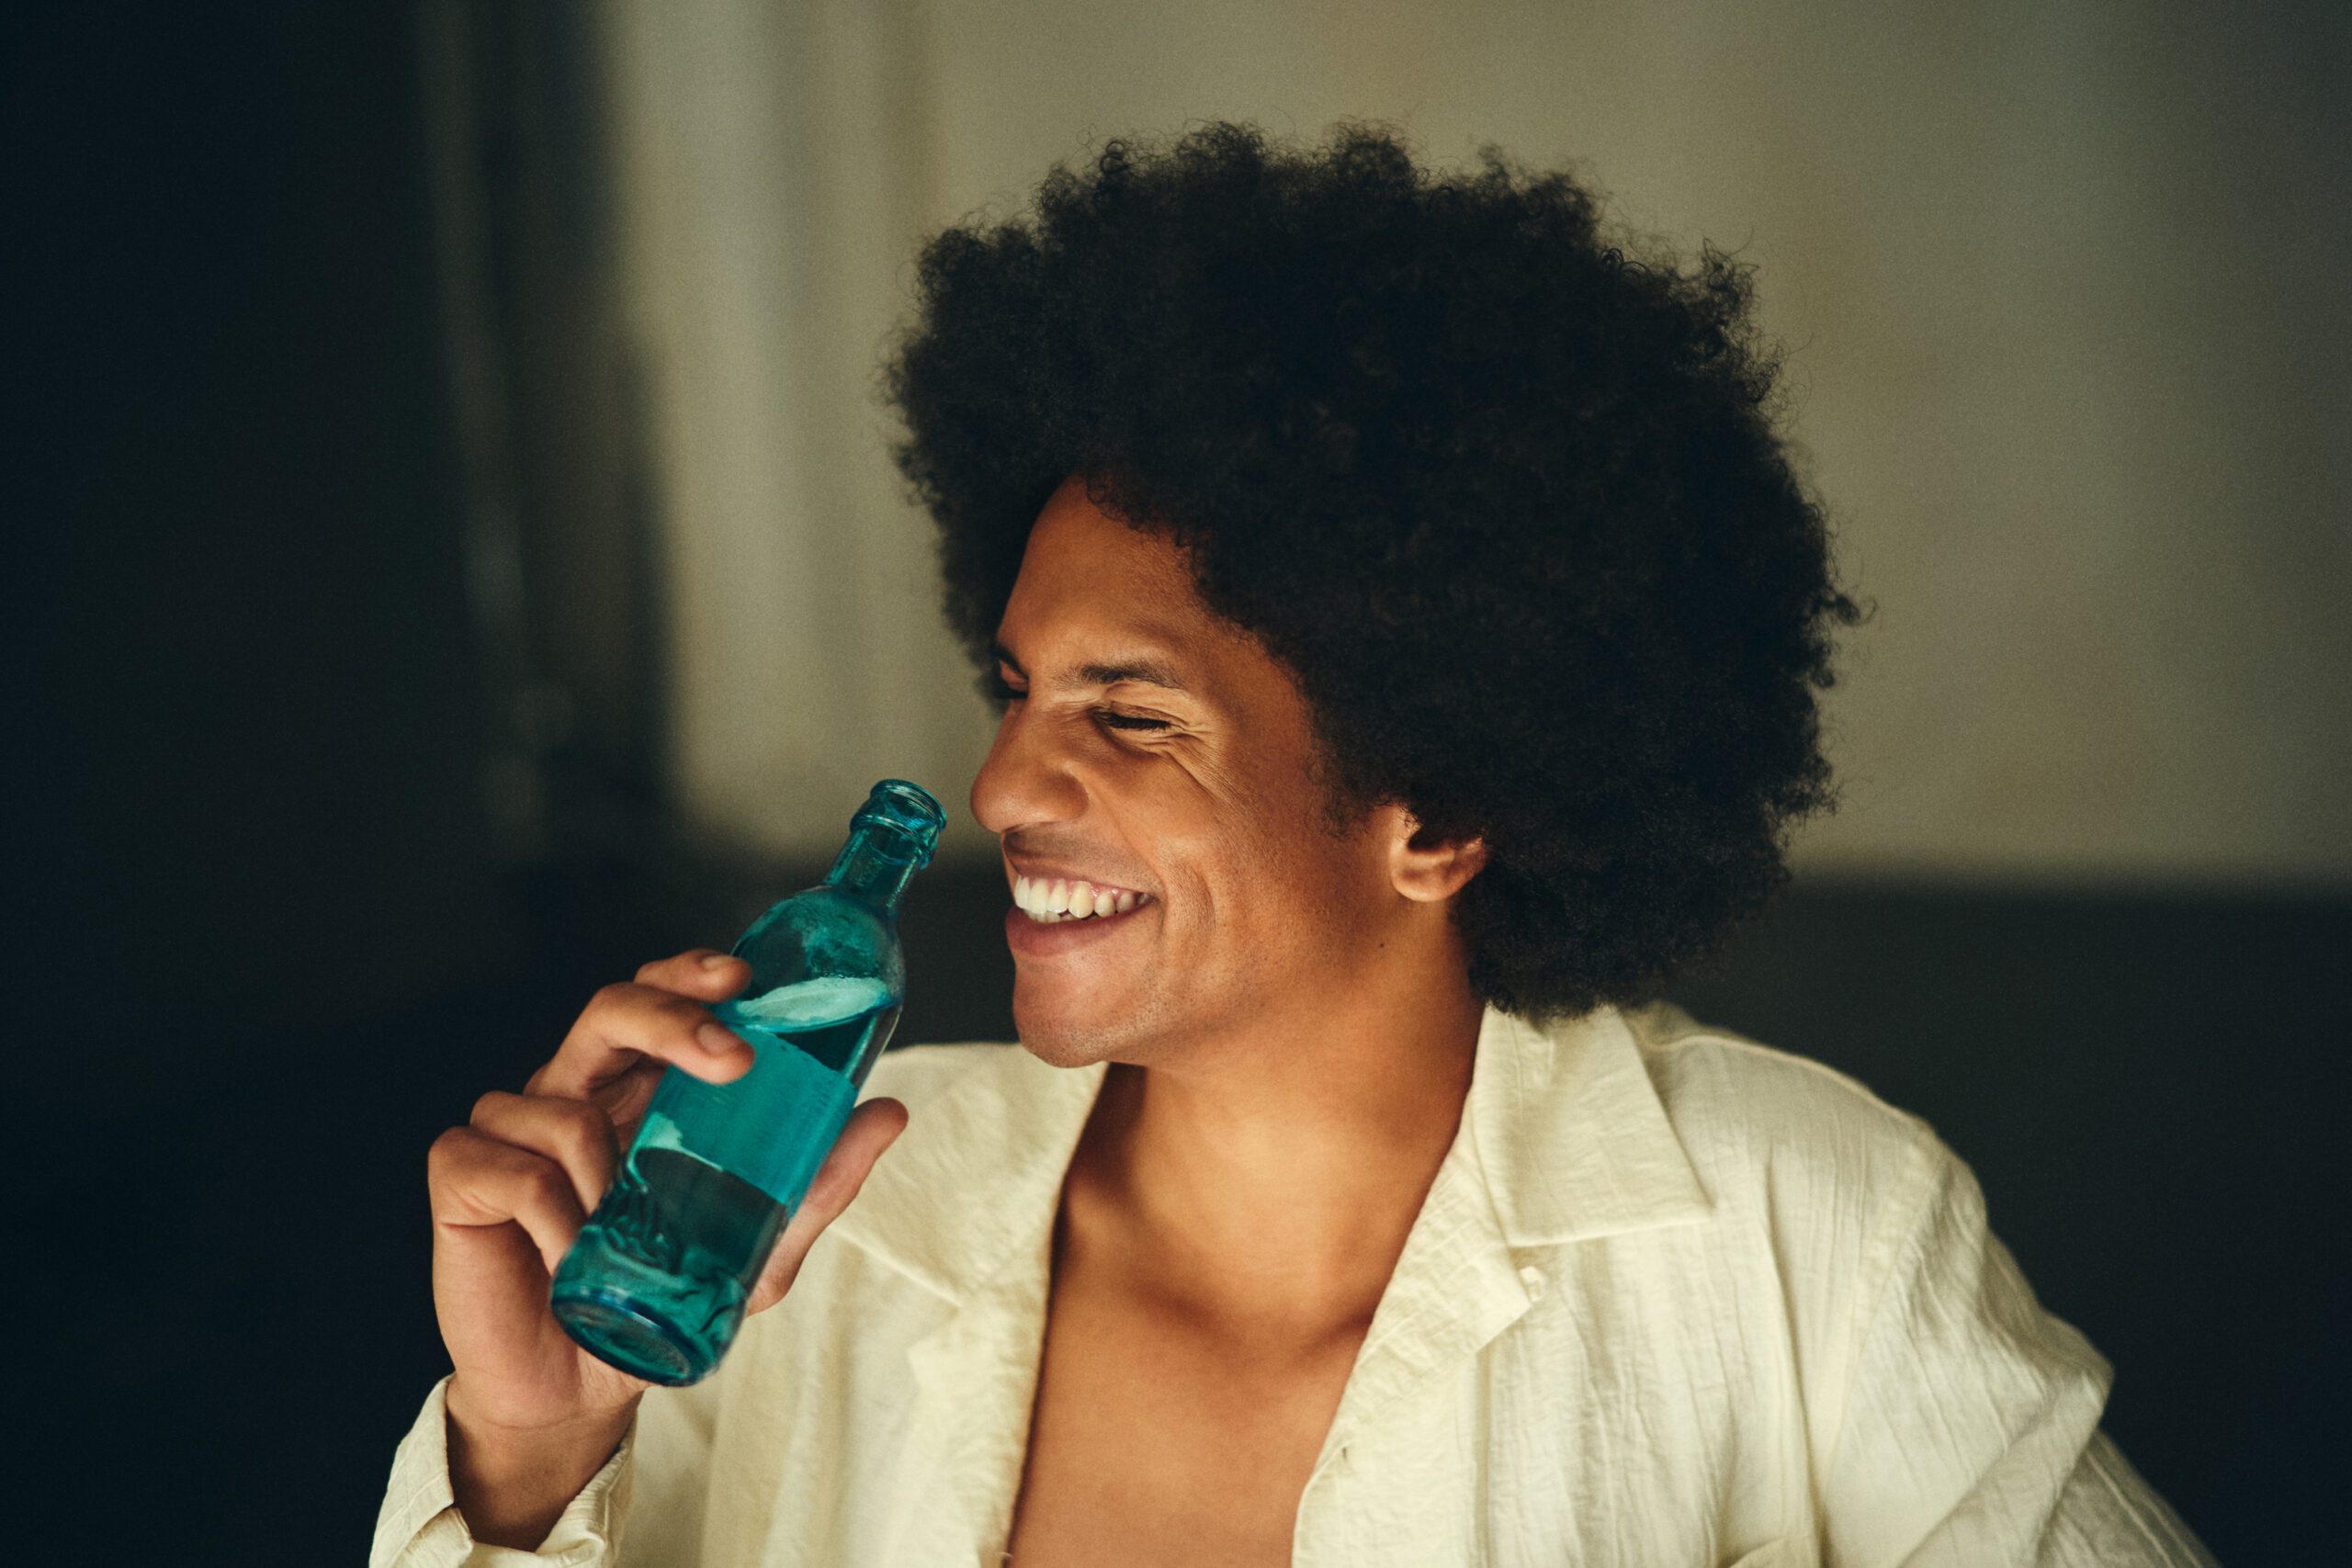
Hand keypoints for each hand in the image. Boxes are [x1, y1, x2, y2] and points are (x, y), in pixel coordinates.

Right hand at [424, 948, 907, 1539]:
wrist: (578, 1389)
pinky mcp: (462, 1173)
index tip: (741, 979)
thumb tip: (889, 1111)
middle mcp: (575, 1090)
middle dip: (669, 1017)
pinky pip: (512, 1167)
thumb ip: (817, 1183)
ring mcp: (511, 1127)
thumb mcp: (758, 1250)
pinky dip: (550, 1213)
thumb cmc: (661, 1300)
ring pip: (558, 1105)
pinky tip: (564, 1254)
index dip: (688, 973)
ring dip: (603, 1175)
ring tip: (614, 1235)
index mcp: (637, 1090)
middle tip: (732, 1061)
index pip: (657, 998)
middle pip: (608, 1009)